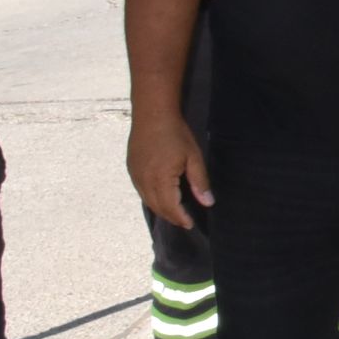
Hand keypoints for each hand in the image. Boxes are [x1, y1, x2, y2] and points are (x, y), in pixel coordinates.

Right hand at [129, 110, 213, 227]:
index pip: (171, 207)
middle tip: (184, 221)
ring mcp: (135, 175)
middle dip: (171, 217)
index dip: (181, 218)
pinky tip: (160, 197)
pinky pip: (141, 191)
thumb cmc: (175, 133)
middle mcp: (144, 181)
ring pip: (147, 200)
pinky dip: (151, 198)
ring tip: (174, 212)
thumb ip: (200, 181)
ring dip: (161, 209)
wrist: (152, 114)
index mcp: (161, 179)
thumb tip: (208, 203)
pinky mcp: (131, 169)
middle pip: (157, 207)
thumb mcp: (193, 157)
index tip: (190, 224)